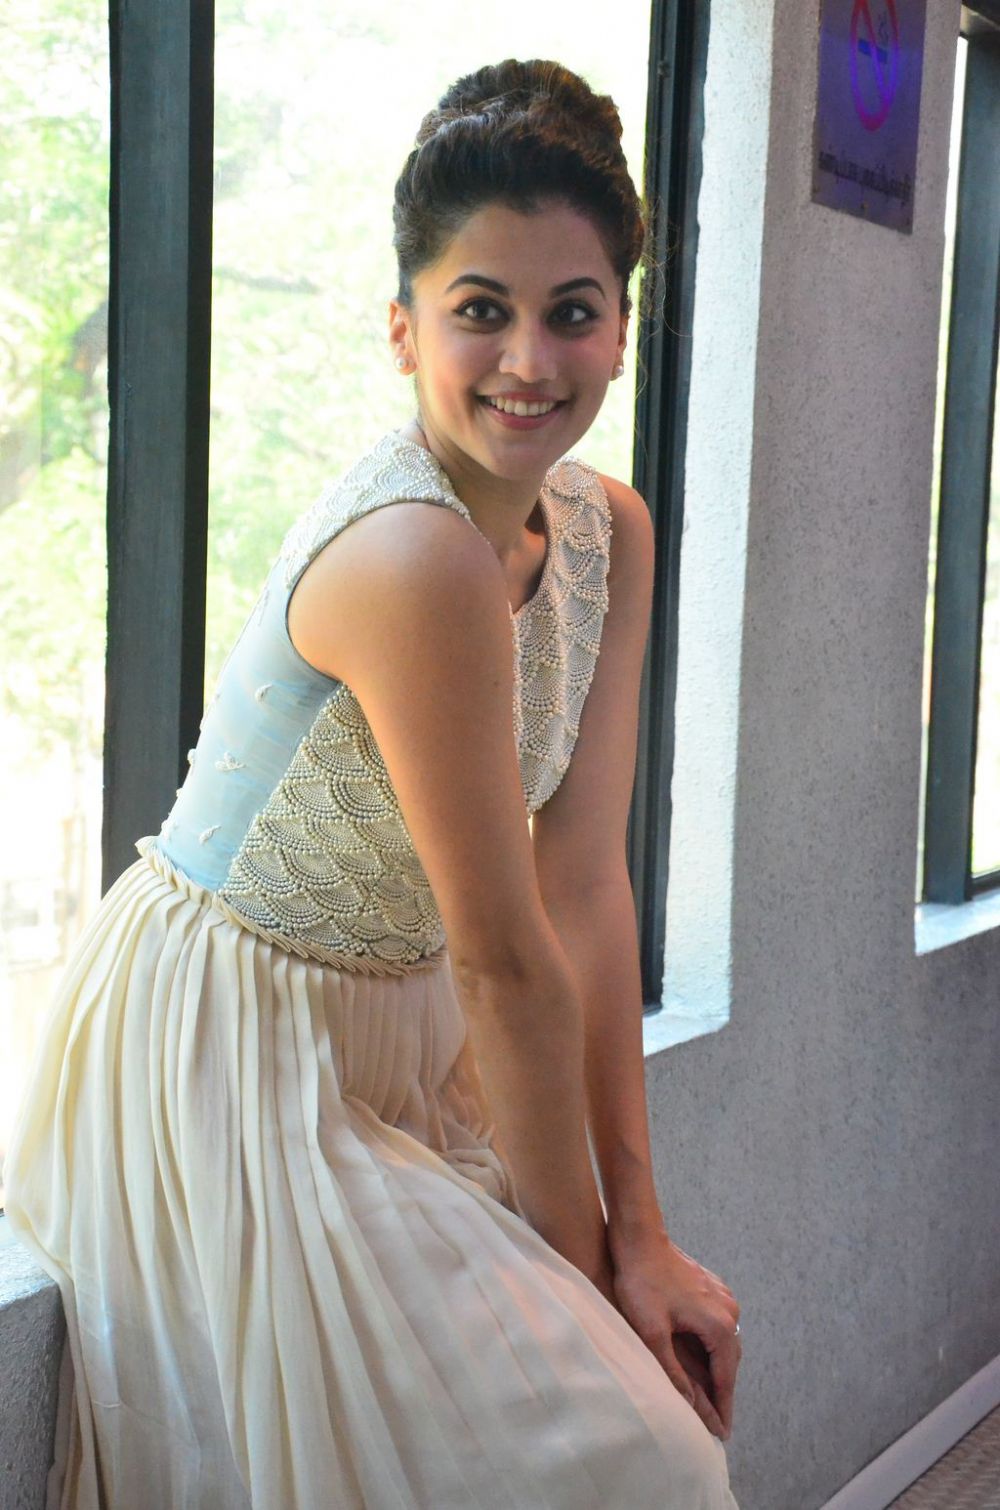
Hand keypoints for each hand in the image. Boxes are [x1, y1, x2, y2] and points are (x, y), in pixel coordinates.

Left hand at [609, 1226, 741, 1440]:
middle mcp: (730, 1311)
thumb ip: (673, 1372)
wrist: (640, 1238)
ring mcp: (724, 1297)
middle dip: (722, 1392)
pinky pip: (717, 1327)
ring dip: (716, 1369)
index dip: (723, 1408)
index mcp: (720, 1325)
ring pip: (723, 1344)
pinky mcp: (713, 1288)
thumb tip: (691, 1406)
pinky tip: (698, 1358)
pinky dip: (710, 1347)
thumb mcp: (652, 1333)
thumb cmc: (641, 1283)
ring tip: (708, 1396)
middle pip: (729, 1362)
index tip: (722, 1434)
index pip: (725, 1378)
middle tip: (715, 1421)